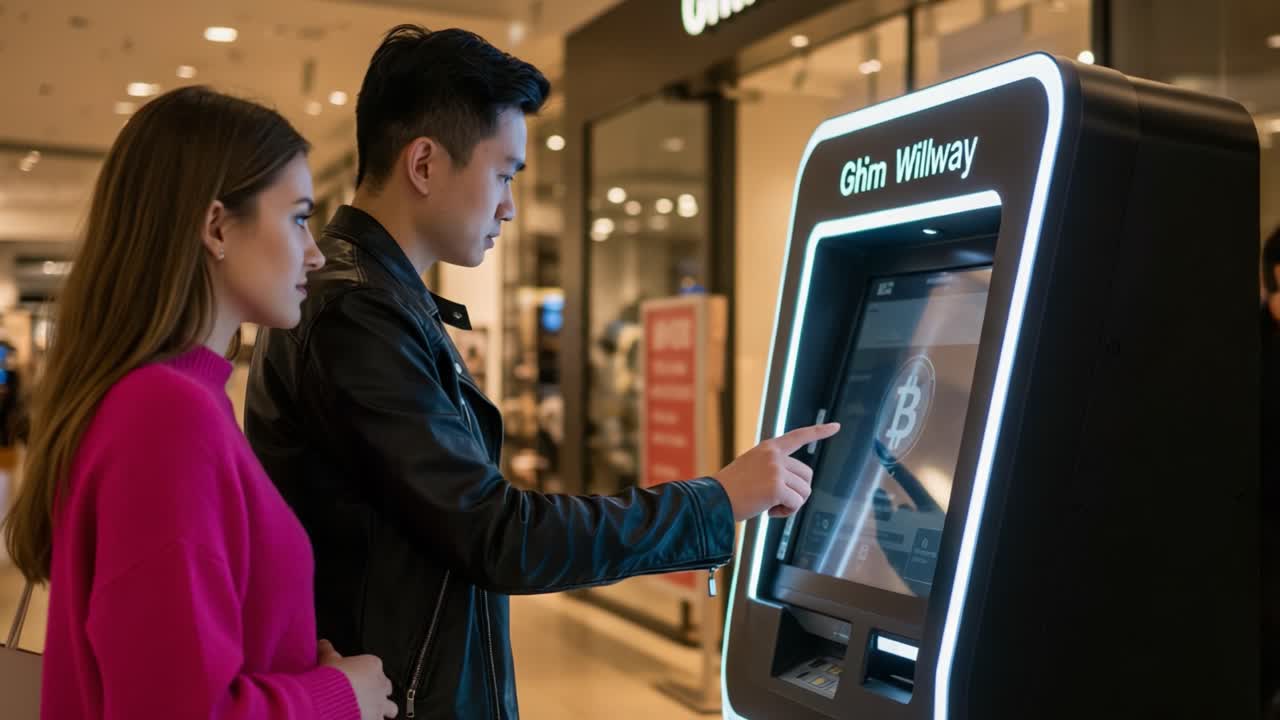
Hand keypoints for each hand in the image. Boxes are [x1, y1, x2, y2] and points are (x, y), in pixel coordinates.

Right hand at [319, 639, 397, 718]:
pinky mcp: (376, 719)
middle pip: (387, 688)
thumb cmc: (332, 678)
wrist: (331, 698)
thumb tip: (322, 644)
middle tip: (365, 696)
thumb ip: (328, 650)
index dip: (366, 674)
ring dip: (383, 710)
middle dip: (379, 692)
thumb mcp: (328, 659)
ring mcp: (381, 703)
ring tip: (371, 713)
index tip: (357, 678)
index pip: (375, 668)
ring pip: (392, 708)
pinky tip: (364, 719)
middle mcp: (381, 684)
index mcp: (372, 665)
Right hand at [712, 423, 839, 520]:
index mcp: (768, 448)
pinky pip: (796, 504)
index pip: (798, 436)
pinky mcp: (776, 487)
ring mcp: (776, 470)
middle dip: (797, 492)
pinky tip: (769, 512)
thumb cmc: (730, 490)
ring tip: (769, 507)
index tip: (836, 427)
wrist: (712, 500)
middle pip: (807, 476)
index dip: (819, 432)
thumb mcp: (751, 469)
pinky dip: (786, 513)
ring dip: (791, 505)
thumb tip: (798, 485)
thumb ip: (773, 469)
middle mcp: (774, 455)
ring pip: (804, 492)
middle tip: (776, 502)